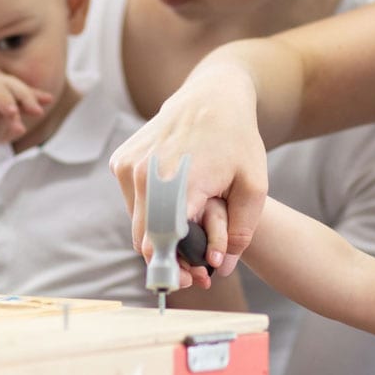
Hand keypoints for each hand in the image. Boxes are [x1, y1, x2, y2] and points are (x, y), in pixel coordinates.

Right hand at [0, 71, 51, 164]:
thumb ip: (13, 115)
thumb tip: (37, 110)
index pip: (11, 86)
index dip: (30, 93)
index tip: (47, 101)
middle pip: (8, 82)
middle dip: (26, 95)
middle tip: (38, 110)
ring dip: (16, 98)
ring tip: (27, 113)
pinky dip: (0, 98)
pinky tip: (11, 111)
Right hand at [108, 71, 267, 277]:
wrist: (212, 95)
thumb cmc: (238, 139)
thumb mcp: (254, 185)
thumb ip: (241, 230)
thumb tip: (220, 267)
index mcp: (177, 181)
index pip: (162, 244)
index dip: (176, 269)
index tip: (193, 279)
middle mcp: (145, 174)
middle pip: (146, 240)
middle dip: (169, 259)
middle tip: (195, 268)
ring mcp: (128, 166)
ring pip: (137, 225)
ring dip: (159, 236)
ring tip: (190, 233)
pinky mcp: (121, 162)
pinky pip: (132, 205)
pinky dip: (150, 213)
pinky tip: (175, 206)